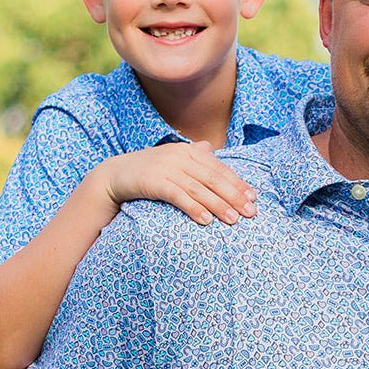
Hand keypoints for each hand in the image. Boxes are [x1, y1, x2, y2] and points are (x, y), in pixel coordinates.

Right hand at [100, 143, 257, 227]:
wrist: (115, 175)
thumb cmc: (149, 170)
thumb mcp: (173, 159)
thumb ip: (193, 155)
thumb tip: (211, 148)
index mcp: (189, 150)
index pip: (219, 168)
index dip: (238, 183)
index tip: (254, 199)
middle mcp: (180, 156)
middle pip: (213, 178)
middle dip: (234, 196)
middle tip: (250, 213)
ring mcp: (166, 168)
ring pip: (199, 188)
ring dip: (218, 205)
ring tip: (233, 220)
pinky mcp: (154, 182)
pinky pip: (178, 196)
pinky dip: (193, 208)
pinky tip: (205, 220)